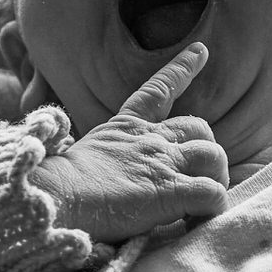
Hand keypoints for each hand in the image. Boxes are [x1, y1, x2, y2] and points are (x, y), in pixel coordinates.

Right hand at [26, 43, 229, 241]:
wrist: (55, 195)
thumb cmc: (57, 183)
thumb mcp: (83, 153)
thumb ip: (105, 155)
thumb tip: (101, 173)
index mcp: (126, 126)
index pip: (158, 89)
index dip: (182, 68)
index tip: (201, 51)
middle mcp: (150, 139)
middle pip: (201, 128)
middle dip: (207, 150)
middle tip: (198, 178)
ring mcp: (163, 163)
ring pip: (215, 156)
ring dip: (216, 179)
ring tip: (202, 203)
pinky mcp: (171, 191)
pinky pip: (213, 194)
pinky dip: (213, 208)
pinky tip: (197, 220)